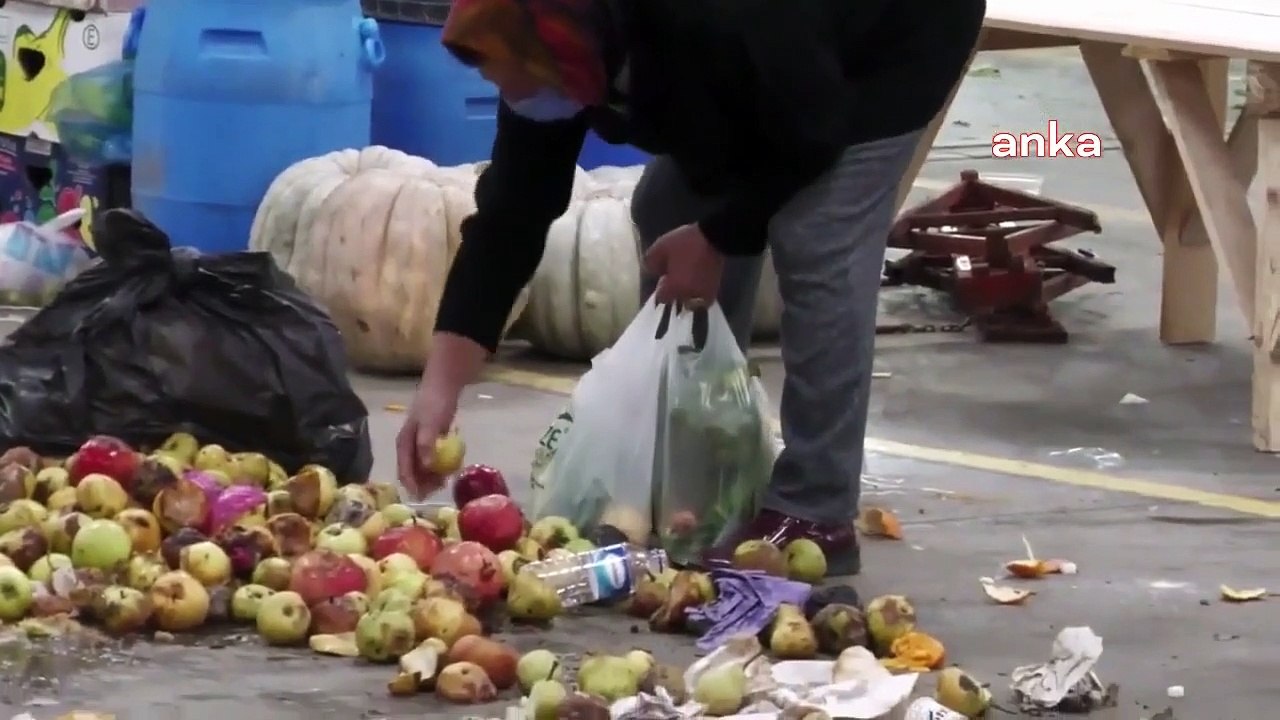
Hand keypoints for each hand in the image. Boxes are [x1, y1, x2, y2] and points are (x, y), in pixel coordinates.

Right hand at [395, 375, 459, 500]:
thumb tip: (426, 466)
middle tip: (438, 489)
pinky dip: (439, 466)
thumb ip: (426, 445)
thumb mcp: (430, 424)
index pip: (403, 470)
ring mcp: (420, 443)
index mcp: (404, 443)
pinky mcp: (431, 441)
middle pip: (412, 471)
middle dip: (423, 483)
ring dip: (431, 476)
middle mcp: (408, 446)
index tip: (421, 497)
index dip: (411, 485)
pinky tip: (449, 470)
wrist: (443, 386)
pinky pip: (432, 459)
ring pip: (422, 467)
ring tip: (444, 481)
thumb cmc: (434, 404)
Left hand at [643, 223, 723, 306]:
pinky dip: (700, 293)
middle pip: (677, 300)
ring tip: (688, 279)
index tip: (663, 278)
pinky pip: (704, 298)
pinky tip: (699, 281)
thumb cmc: (686, 243)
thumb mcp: (661, 247)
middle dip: (674, 291)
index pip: (662, 298)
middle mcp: (688, 295)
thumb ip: (651, 261)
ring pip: (691, 301)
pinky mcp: (715, 288)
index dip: (661, 288)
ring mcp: (703, 294)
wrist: (715, 237)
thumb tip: (651, 271)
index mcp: (674, 287)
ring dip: (688, 293)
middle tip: (676, 275)